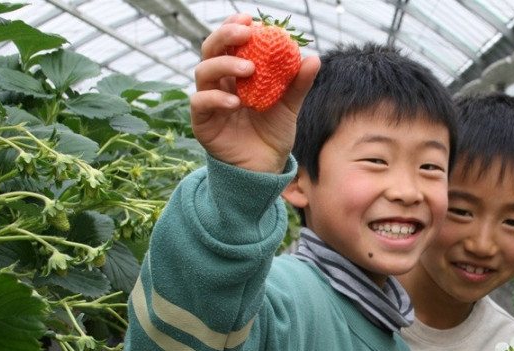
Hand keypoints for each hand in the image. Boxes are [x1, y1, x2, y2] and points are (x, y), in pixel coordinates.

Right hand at [190, 13, 319, 172]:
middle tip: (245, 33)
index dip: (234, 27)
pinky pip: (200, 103)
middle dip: (225, 36)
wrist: (265, 168)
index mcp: (236, 75)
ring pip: (203, 72)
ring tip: (248, 68)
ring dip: (224, 65)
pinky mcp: (202, 122)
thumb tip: (313, 58)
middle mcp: (219, 84)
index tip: (249, 19)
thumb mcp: (289, 107)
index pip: (229, 43)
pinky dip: (216, 98)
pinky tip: (235, 102)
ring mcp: (208, 102)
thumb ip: (298, 84)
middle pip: (210, 50)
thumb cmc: (273, 134)